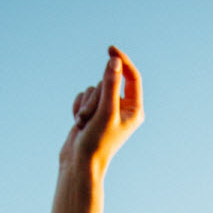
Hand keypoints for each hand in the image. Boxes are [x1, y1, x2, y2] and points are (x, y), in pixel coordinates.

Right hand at [60, 45, 143, 176]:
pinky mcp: (92, 111)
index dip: (122, 62)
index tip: (110, 49)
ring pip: (94, 88)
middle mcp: (123, 108)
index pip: (132, 77)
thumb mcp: (106, 112)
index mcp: (134, 110)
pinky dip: (78, 106)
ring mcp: (106, 109)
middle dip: (96, 96)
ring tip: (84, 124)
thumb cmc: (97, 142)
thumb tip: (115, 61)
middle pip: (108, 82)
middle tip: (92, 117)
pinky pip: (83, 95)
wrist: (79, 163)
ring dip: (86, 104)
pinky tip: (78, 123)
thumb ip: (111, 86)